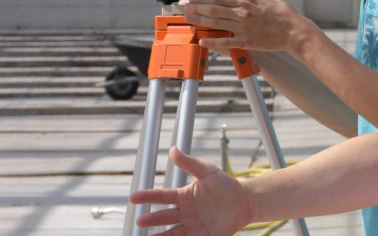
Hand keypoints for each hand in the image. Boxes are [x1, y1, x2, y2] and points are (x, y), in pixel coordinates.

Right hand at [129, 147, 248, 234]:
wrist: (245, 202)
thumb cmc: (225, 185)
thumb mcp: (207, 172)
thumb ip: (189, 163)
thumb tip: (172, 149)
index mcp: (183, 196)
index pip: (162, 196)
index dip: (147, 197)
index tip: (132, 197)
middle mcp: (184, 213)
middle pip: (164, 216)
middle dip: (152, 219)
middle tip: (140, 221)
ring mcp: (192, 226)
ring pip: (172, 233)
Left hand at [181, 0, 315, 54]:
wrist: (294, 32)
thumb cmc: (284, 15)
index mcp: (247, 1)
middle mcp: (242, 14)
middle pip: (213, 10)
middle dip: (196, 8)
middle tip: (183, 7)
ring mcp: (243, 28)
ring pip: (216, 23)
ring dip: (199, 21)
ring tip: (187, 19)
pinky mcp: (246, 41)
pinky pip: (226, 42)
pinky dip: (213, 42)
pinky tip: (202, 41)